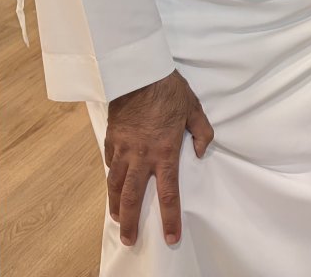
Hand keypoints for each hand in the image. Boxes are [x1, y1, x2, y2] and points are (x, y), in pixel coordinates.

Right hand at [104, 70, 213, 247]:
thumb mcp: (193, 108)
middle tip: (129, 239)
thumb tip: (200, 151)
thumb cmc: (168, 89)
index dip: (169, 219)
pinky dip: (111, 174)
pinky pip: (109, 161)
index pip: (168, 194)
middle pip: (133, 197)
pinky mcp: (111, 137)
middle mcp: (141, 156)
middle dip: (130, 222)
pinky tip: (112, 181)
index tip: (170, 237)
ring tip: (117, 218)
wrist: (137, 71)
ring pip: (116, 183)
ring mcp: (123, 148)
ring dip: (116, 204)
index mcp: (164, 152)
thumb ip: (201, 132)